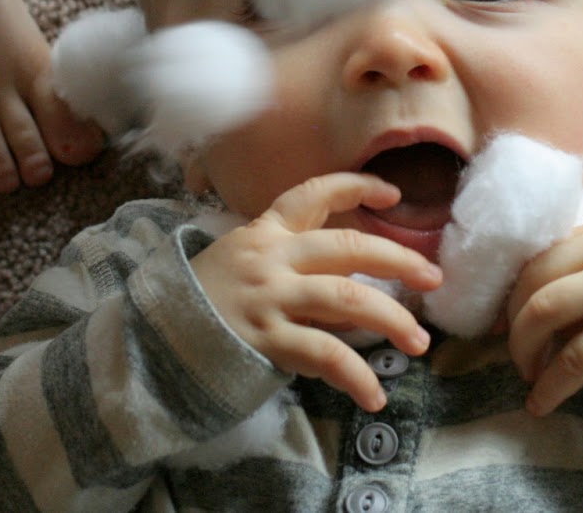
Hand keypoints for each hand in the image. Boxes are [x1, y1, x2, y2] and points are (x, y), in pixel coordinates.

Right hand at [192, 173, 443, 411]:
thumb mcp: (236, 261)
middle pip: (347, 247)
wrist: (151, 339)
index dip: (356, 187)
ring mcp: (269, 298)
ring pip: (348, 300)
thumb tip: (346, 276)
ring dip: (392, 320)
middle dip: (398, 260)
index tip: (392, 194)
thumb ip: (285, 259)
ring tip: (419, 342)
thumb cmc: (201, 301)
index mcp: (264, 232)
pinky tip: (375, 395)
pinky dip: (356, 376)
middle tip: (432, 278)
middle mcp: (271, 258)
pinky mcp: (266, 339)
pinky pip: (325, 355)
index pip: (313, 193)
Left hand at [504, 217, 582, 416]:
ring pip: (546, 313)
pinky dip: (552, 385)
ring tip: (528, 376)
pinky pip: (577, 358)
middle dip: (513, 325)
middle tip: (514, 352)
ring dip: (524, 351)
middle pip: (532, 283)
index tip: (500, 319)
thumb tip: (538, 297)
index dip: (510, 294)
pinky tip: (540, 403)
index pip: (536, 258)